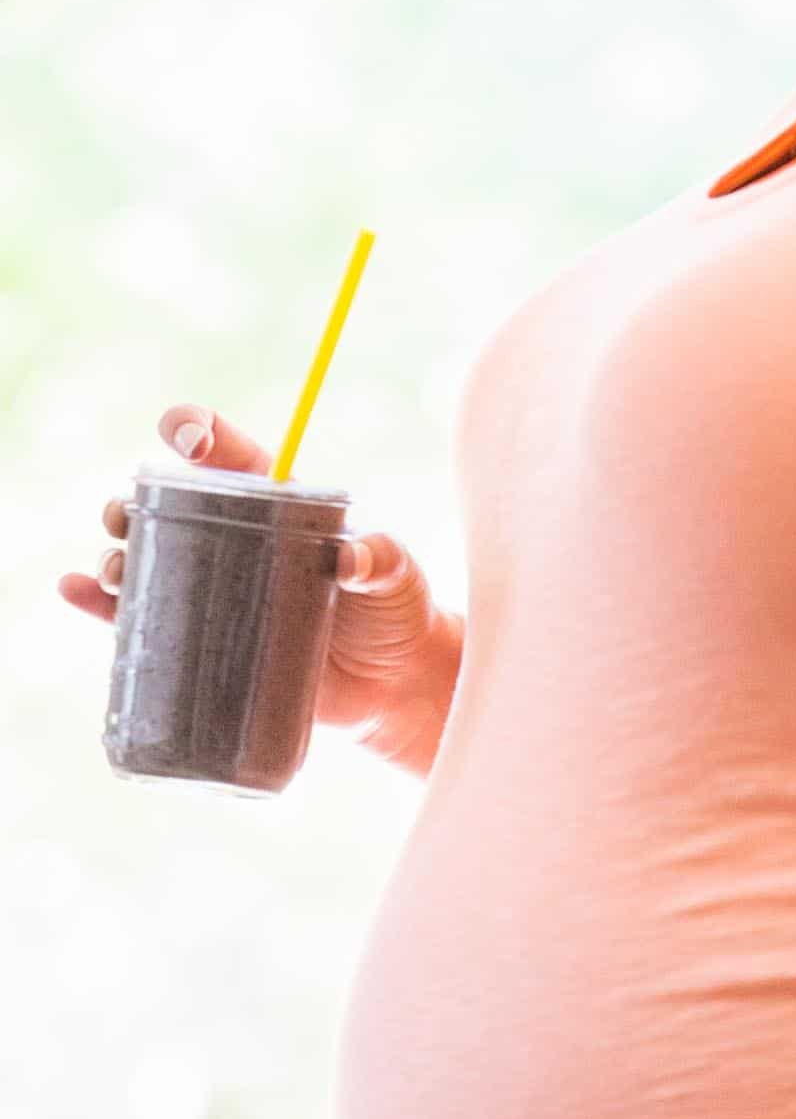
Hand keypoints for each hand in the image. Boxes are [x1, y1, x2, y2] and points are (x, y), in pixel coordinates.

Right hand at [57, 403, 441, 734]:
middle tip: (125, 515)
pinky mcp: (202, 642)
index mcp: (275, 506)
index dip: (200, 433)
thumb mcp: (395, 577)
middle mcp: (234, 541)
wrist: (393, 685)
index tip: (186, 435)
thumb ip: (380, 560)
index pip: (229, 456)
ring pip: (143, 560)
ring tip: (114, 565)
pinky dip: (99, 605)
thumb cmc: (396, 614)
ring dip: (115, 555)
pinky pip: (138, 620)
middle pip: (165, 506)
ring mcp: (214, 592)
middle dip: (133, 502)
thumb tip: (351, 559)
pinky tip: (75, 590)